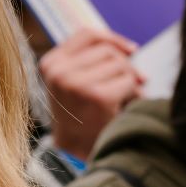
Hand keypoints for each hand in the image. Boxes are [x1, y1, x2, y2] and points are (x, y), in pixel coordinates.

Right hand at [39, 27, 143, 163]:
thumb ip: (89, 60)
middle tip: (132, 85)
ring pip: (120, 64)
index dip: (112, 38)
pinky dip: (134, 93)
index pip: (86, 34)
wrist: (77, 152)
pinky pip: (128, 81)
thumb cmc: (81, 115)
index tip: (132, 50)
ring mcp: (76, 84)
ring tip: (125, 99)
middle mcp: (60, 72)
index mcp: (51, 64)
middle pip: (107, 50)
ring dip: (130, 81)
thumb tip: (131, 48)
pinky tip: (127, 106)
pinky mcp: (97, 96)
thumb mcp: (74, 81)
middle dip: (125, 66)